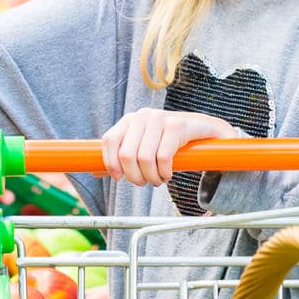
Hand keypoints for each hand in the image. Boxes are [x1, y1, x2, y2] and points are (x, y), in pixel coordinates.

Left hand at [100, 109, 238, 186]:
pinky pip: (163, 157)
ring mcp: (160, 118)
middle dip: (134, 176)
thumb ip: (119, 158)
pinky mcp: (177, 125)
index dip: (111, 163)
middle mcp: (143, 116)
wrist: (204, 131)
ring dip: (151, 177)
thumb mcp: (143, 147)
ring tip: (158, 179)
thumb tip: (94, 172)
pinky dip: (164, 173)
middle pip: (127, 154)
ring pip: (144, 158)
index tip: (119, 178)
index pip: (109, 141)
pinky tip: (168, 174)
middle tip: (144, 182)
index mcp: (130, 120)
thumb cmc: (169, 142)